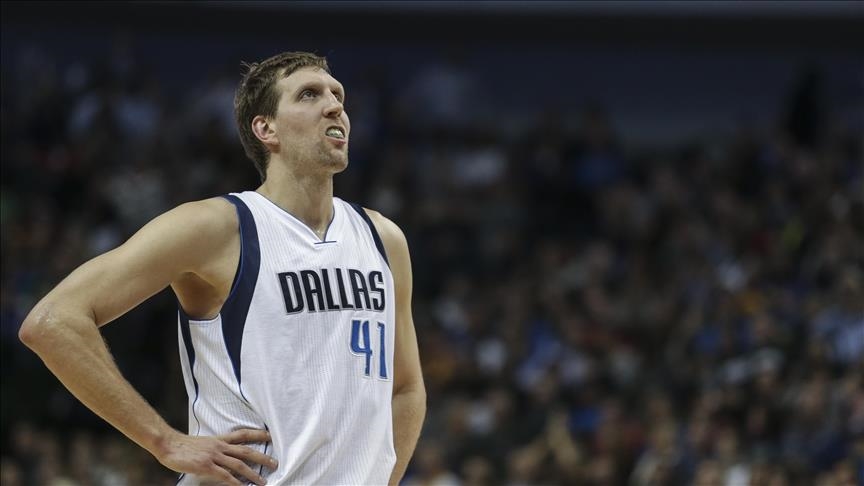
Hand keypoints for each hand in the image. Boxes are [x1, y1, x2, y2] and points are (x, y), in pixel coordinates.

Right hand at [156, 428, 276, 485]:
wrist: (168, 444)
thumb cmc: (183, 446)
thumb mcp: (204, 443)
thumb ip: (216, 448)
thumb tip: (224, 455)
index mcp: (219, 439)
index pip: (243, 434)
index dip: (258, 434)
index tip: (270, 435)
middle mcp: (220, 446)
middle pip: (246, 451)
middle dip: (262, 457)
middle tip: (274, 463)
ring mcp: (214, 456)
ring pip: (239, 465)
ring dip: (253, 474)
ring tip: (263, 481)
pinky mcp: (206, 466)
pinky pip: (225, 476)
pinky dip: (236, 483)